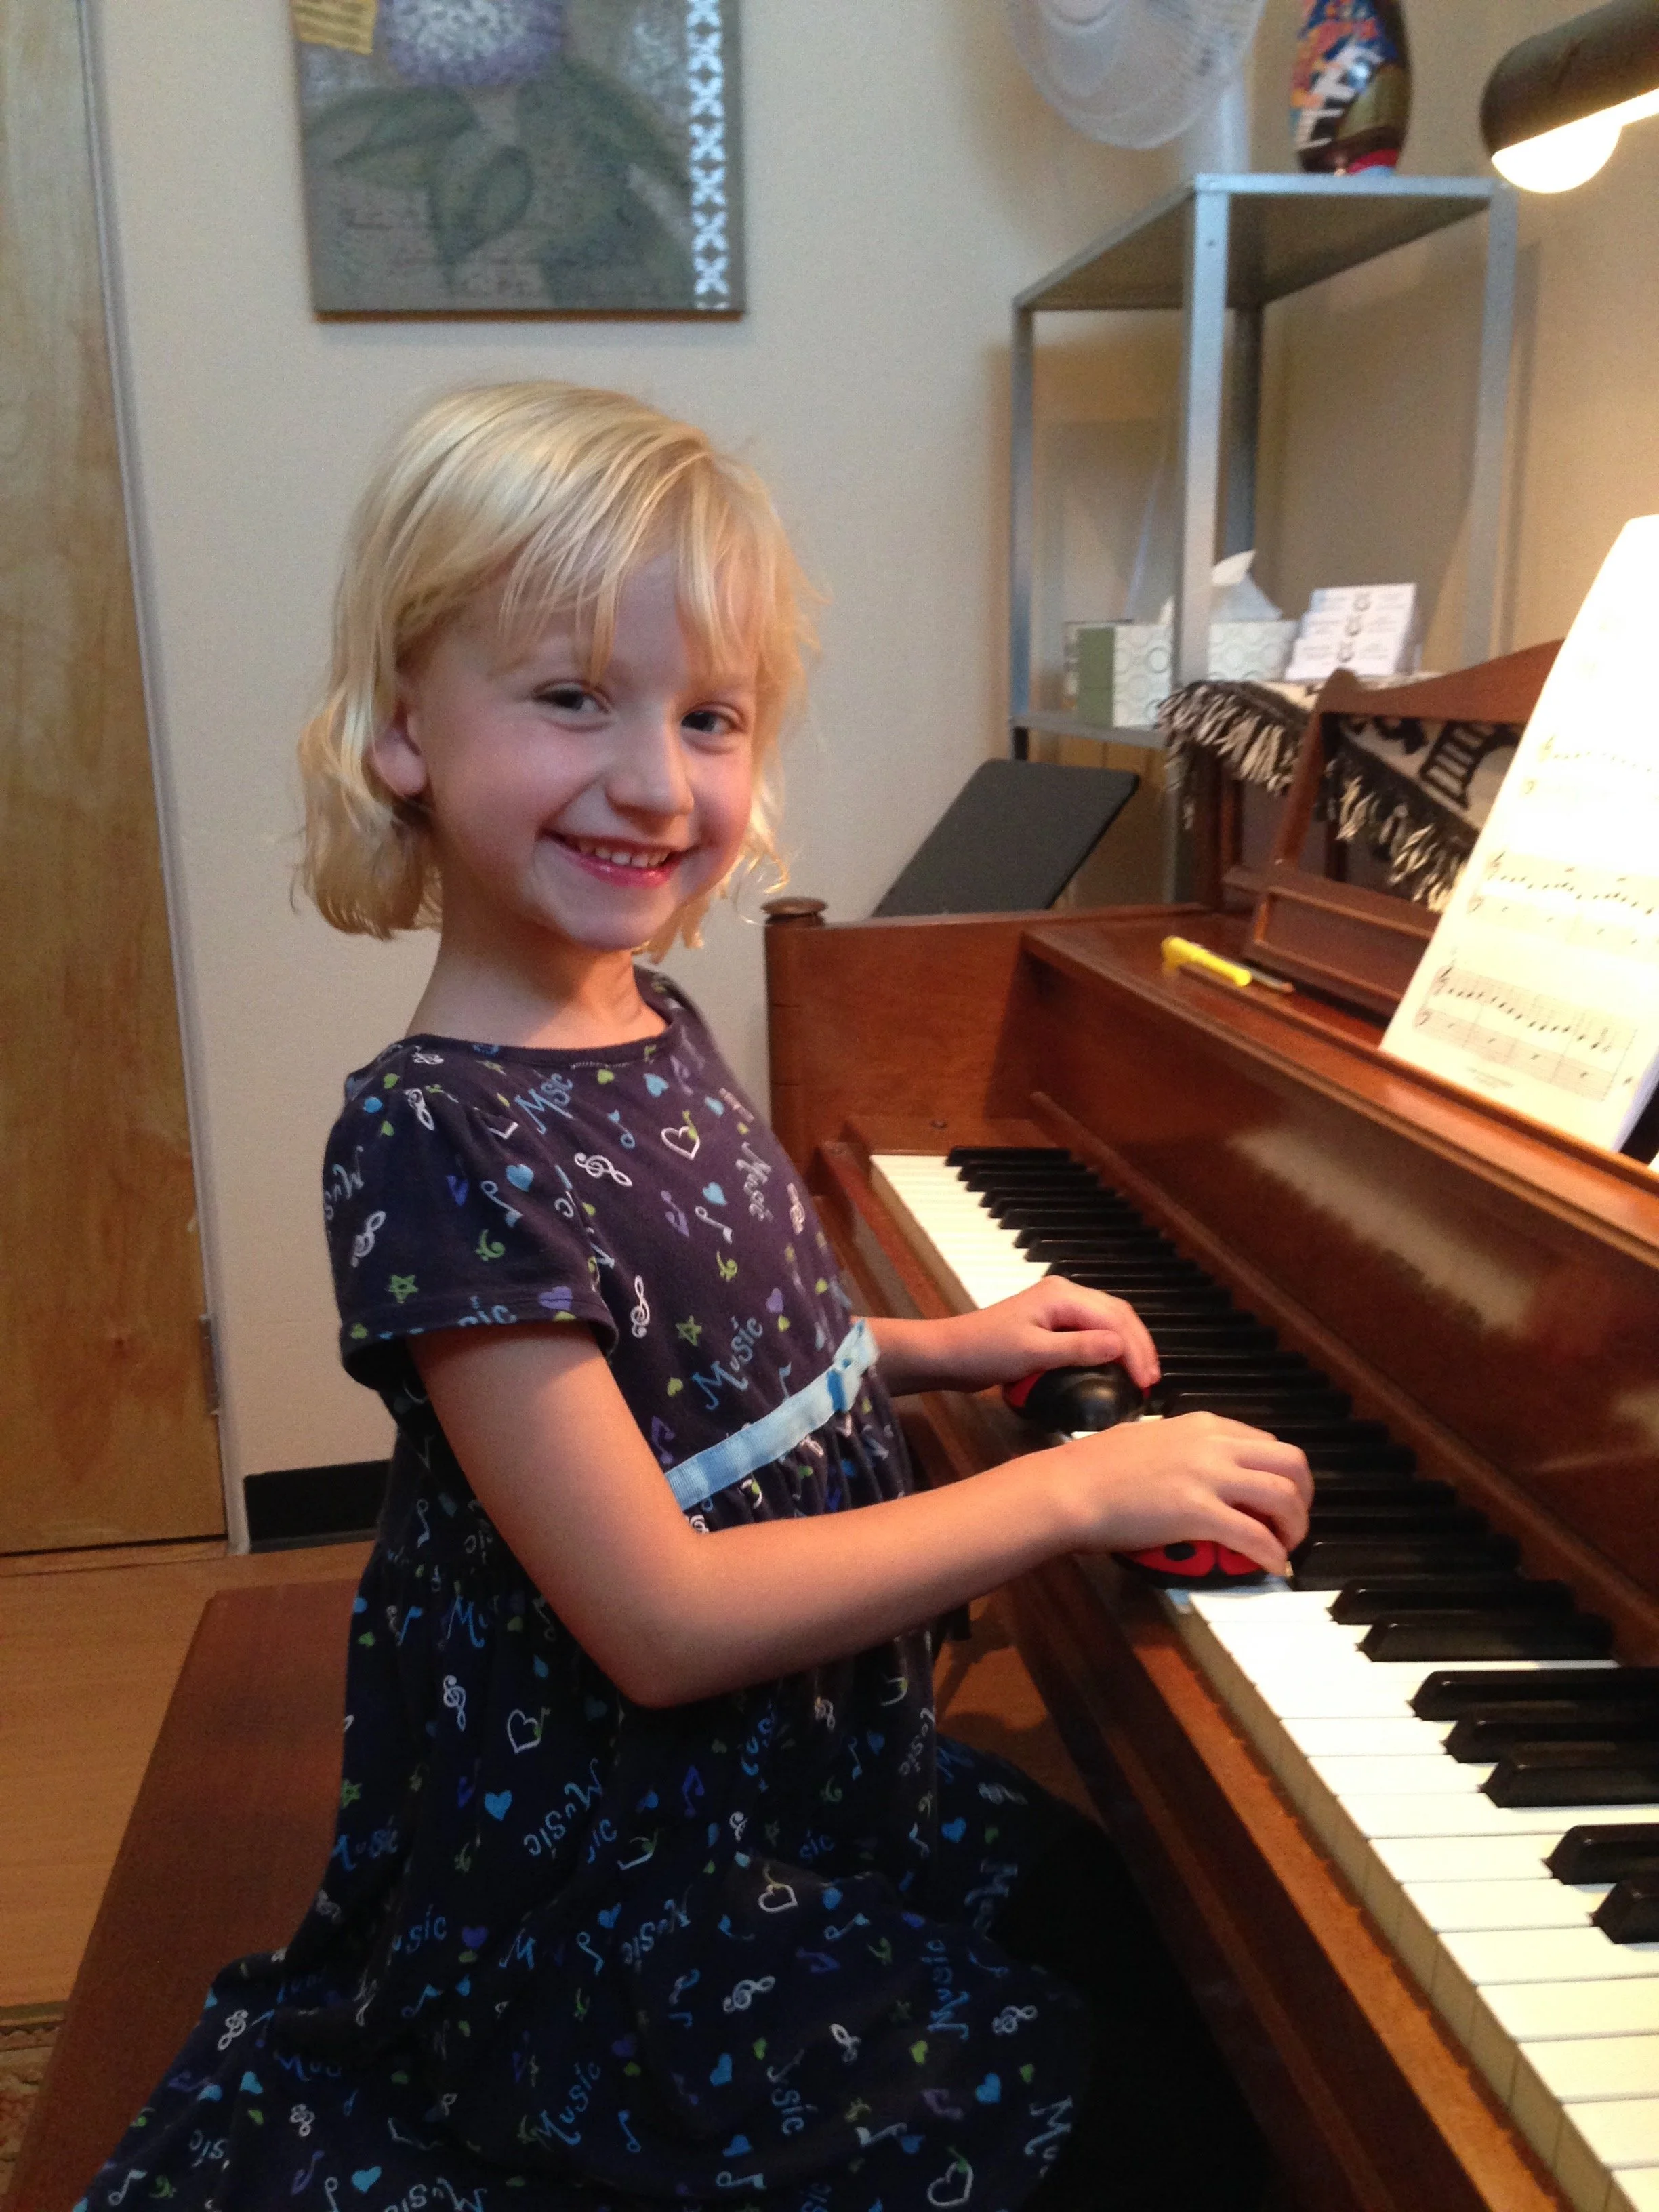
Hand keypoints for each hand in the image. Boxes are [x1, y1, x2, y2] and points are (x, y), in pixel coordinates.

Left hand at [926, 1277, 1160, 1394]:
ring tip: (1141, 1375)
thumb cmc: (985, 1352)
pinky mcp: (1051, 1323)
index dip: (1135, 1350)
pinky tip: (1115, 1367)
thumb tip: (1121, 1348)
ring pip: (1107, 1321)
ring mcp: (1058, 1307)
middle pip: (1117, 1314)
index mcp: (1063, 1295)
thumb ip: (1078, 1349)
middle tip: (1151, 1380)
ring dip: (1127, 1346)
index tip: (1146, 1382)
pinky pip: (1091, 1330)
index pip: (1114, 1319)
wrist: (949, 1354)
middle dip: (1139, 1345)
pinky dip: (1108, 1348)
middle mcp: (1064, 1294)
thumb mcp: (1033, 1353)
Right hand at [1058, 1412, 1311, 1577]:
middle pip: (1291, 1462)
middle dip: (1303, 1496)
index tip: (1276, 1499)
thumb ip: (1180, 1448)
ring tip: (1286, 1547)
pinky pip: (1255, 1535)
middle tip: (1292, 1522)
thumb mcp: (1148, 1439)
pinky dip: (1273, 1554)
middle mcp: (1214, 1444)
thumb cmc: (1095, 1466)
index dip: (1281, 1475)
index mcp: (1203, 1425)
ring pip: (1284, 1496)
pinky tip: (1273, 1567)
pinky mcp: (1198, 1512)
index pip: (1267, 1443)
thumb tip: (1191, 1469)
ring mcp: (1208, 1477)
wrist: (1070, 1486)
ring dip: (1295, 1527)